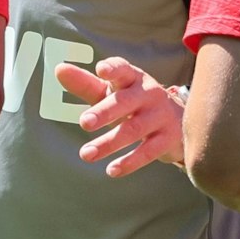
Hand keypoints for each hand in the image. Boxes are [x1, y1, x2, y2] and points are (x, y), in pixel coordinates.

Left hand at [60, 56, 185, 176]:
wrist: (179, 120)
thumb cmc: (134, 102)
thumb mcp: (111, 92)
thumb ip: (85, 83)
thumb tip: (59, 70)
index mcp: (132, 78)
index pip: (123, 69)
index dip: (113, 69)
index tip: (101, 70)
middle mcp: (149, 93)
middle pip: (126, 101)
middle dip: (105, 111)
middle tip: (84, 123)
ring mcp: (161, 115)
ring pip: (134, 129)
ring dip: (109, 143)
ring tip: (86, 154)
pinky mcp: (168, 138)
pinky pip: (148, 151)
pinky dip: (129, 161)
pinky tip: (111, 169)